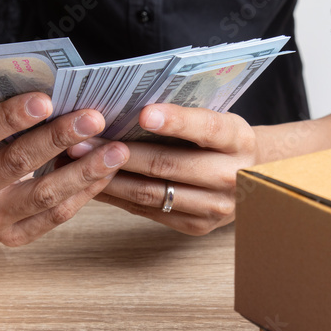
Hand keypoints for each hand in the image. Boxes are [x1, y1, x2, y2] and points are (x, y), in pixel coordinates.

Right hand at [0, 92, 129, 245]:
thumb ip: (9, 113)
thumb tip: (64, 93)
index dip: (11, 117)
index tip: (46, 100)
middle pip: (16, 163)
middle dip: (59, 138)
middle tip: (94, 118)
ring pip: (43, 195)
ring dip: (84, 170)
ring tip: (116, 151)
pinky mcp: (11, 237)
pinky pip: (54, 215)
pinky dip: (83, 193)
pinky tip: (105, 173)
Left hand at [69, 104, 258, 235]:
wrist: (254, 178)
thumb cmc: (221, 141)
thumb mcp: (217, 118)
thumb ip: (183, 114)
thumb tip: (126, 104)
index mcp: (239, 139)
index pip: (206, 128)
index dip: (175, 121)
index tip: (142, 113)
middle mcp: (232, 176)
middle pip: (168, 164)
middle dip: (119, 152)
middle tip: (82, 140)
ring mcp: (215, 207)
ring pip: (152, 192)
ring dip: (109, 177)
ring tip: (77, 162)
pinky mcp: (197, 226)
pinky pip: (148, 210)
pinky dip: (117, 196)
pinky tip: (92, 182)